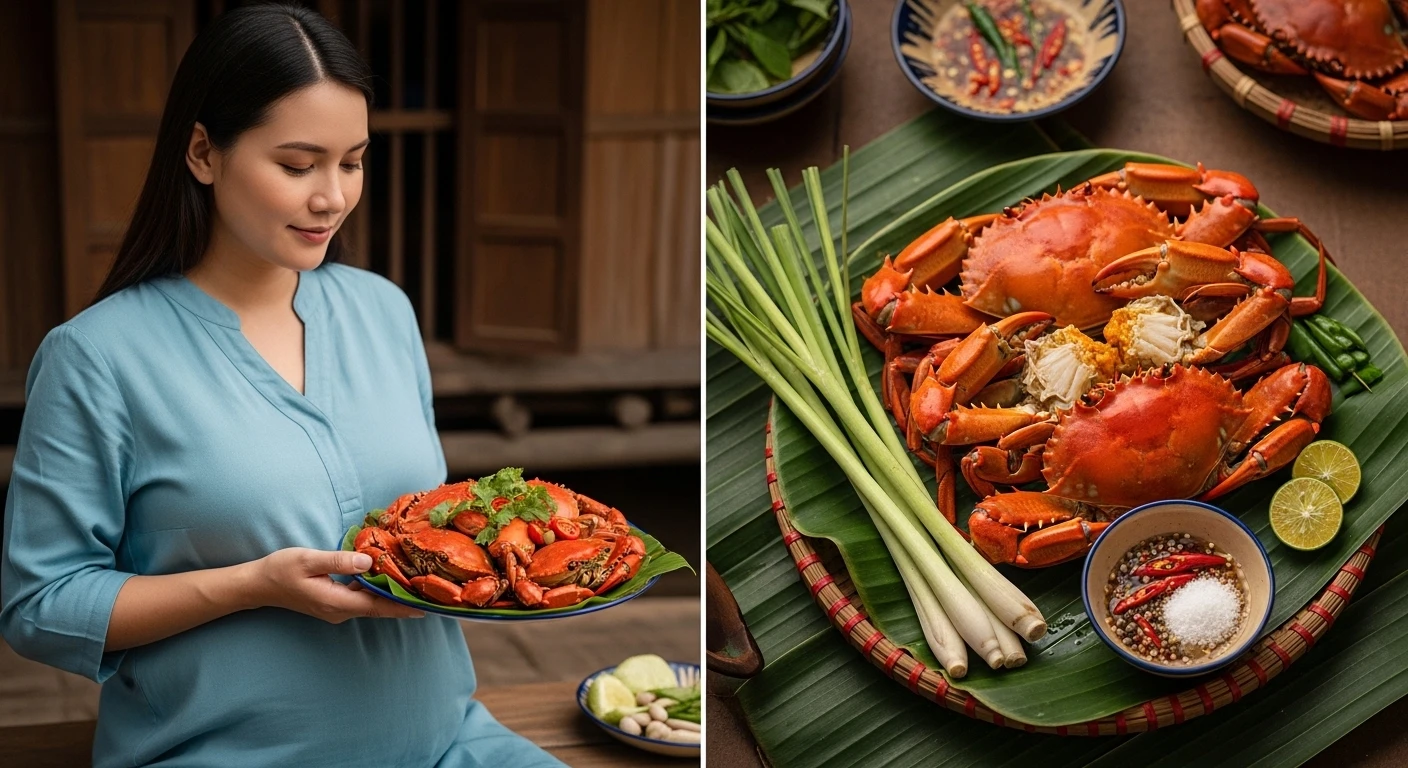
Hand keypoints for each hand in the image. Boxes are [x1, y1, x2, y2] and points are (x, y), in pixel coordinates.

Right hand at [248, 548, 425, 622]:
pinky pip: (361, 599)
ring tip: (417, 587)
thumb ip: (338, 561)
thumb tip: (367, 561)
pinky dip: (377, 592)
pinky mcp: (334, 602)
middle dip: (403, 602)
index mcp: (336, 602)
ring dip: (392, 596)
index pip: (377, 605)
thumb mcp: (309, 560)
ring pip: (371, 603)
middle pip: (378, 607)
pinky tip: (388, 581)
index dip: (402, 606)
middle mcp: (340, 610)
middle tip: (429, 595)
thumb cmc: (281, 570)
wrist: (259, 584)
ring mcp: (337, 609)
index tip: (425, 606)